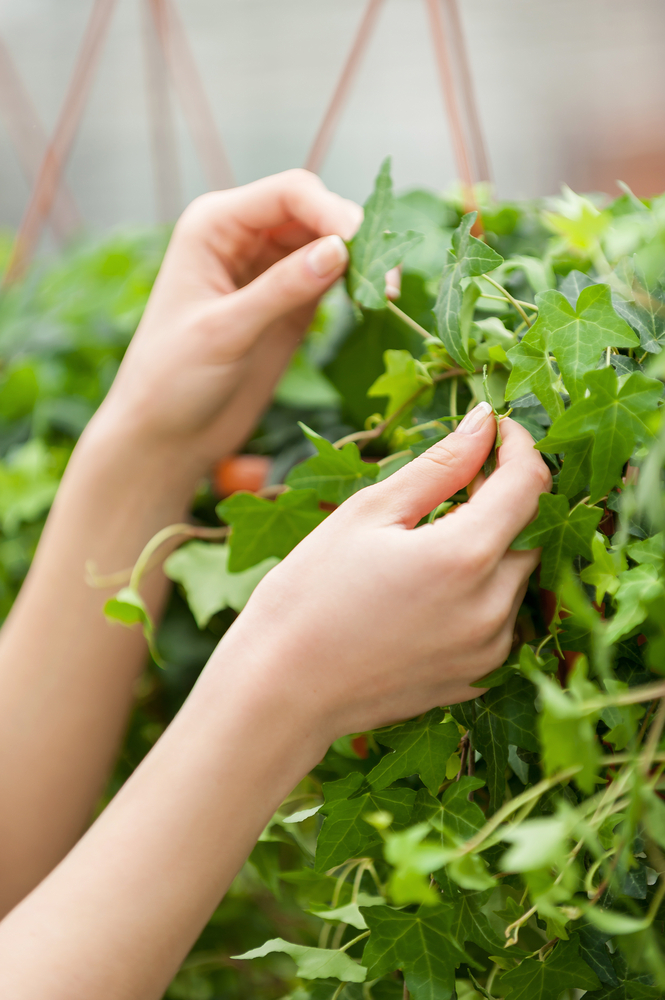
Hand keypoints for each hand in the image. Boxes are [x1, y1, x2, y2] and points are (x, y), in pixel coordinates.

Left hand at [91, 170, 361, 479]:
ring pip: (330, 243)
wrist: (167, 434)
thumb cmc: (172, 379)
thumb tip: (340, 251)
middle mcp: (243, 238)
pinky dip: (357, 284)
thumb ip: (280, 290)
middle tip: (384, 278)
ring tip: (385, 293)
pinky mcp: (290, 304)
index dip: (331, 212)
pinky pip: (332, 278)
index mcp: (214, 226)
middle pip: (316, 212)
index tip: (363, 248)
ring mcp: (269, 270)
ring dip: (362, 261)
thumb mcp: (224, 332)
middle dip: (353, 236)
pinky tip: (375, 302)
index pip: (288, 194)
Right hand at [220, 406, 550, 744]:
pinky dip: (482, 590)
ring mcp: (488, 650)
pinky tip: (431, 585)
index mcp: (464, 558)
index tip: (496, 428)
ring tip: (434, 535)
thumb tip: (484, 422)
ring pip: (518, 576)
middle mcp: (491, 609)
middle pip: (531, 531)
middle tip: (458, 480)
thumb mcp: (369, 513)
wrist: (281, 689)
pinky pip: (500, 618)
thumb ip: (439, 465)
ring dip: (494, 545)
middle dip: (506, 495)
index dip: (519, 446)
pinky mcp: (476, 677)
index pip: (529, 484)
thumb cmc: (310, 594)